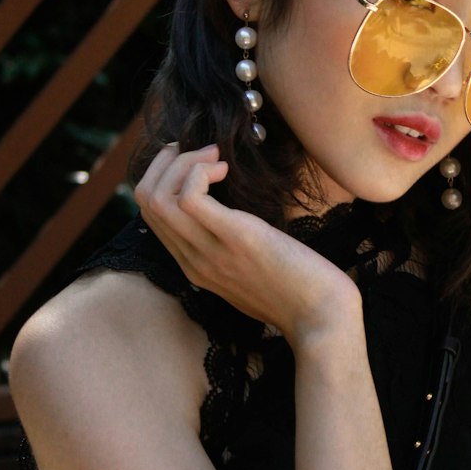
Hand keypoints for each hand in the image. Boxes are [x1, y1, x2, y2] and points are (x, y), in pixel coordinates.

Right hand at [133, 144, 361, 348]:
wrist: (324, 319)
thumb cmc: (301, 290)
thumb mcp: (254, 270)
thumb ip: (234, 249)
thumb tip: (236, 217)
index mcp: (195, 267)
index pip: (152, 216)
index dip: (164, 177)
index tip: (197, 161)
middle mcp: (194, 261)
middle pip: (146, 203)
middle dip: (165, 162)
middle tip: (201, 150)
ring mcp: (211, 252)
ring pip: (158, 198)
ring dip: (181, 163)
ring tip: (214, 156)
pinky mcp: (236, 239)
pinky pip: (189, 198)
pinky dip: (199, 171)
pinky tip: (225, 169)